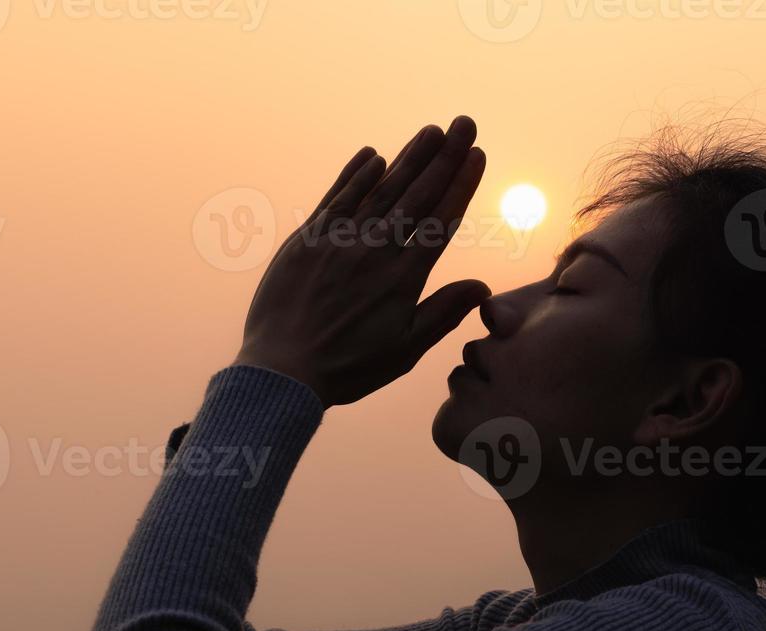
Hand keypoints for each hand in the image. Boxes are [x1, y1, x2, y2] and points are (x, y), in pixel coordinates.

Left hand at [232, 116, 490, 407]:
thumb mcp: (404, 351)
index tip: (477, 155)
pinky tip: (373, 155)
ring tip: (431, 131)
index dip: (460, 184)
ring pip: (379, 189)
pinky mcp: (305, 240)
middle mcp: (373, 251)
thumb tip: (482, 287)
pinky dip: (355, 175)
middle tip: (464, 124)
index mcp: (402, 278)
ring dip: (407, 157)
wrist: (282, 371)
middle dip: (443, 157)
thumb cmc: (347, 369)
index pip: (441, 220)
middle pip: (415, 194)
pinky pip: (335, 198)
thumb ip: (443, 313)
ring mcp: (338, 241)